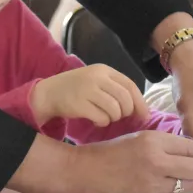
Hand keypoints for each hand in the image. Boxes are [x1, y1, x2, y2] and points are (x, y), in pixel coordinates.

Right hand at [31, 64, 148, 126]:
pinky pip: (102, 118)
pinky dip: (102, 122)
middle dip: (126, 112)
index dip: (140, 102)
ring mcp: (87, 90)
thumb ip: (115, 89)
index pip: (130, 85)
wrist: (49, 93)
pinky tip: (95, 120)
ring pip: (115, 110)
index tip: (144, 116)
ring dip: (113, 118)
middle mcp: (97, 77)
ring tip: (104, 116)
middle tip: (118, 116)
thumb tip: (140, 110)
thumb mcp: (96, 81)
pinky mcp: (79, 104)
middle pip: (125, 99)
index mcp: (104, 70)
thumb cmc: (77, 89)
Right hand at [66, 131, 192, 192]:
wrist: (86, 172)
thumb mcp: (140, 138)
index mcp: (154, 140)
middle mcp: (156, 161)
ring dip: (189, 182)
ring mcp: (152, 183)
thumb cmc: (112, 152)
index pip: (192, 146)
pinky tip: (167, 186)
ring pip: (188, 185)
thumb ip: (166, 144)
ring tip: (181, 177)